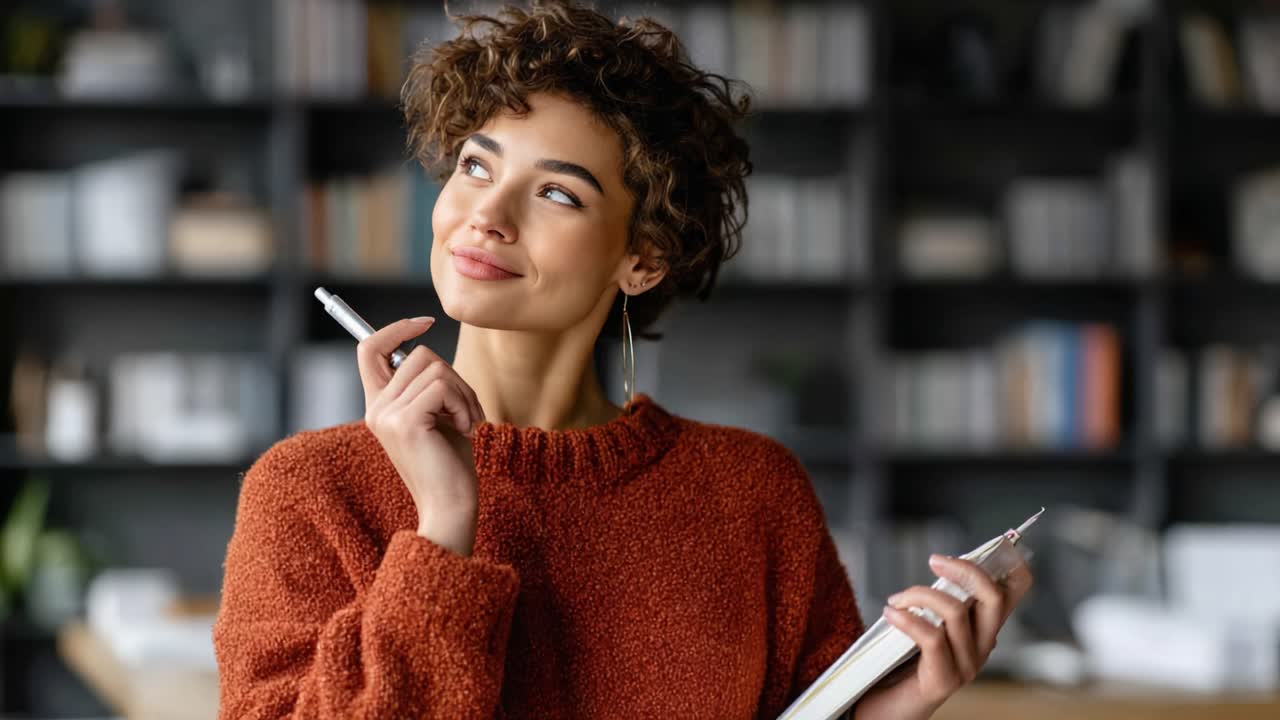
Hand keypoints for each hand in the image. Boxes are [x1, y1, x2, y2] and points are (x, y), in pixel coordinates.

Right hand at [357, 317, 486, 555]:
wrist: (451, 506)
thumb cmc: (450, 464)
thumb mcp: (437, 416)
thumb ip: (428, 386)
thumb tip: (425, 349)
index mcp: (380, 406)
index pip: (368, 349)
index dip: (395, 328)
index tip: (424, 322)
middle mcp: (376, 409)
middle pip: (418, 355)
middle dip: (455, 377)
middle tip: (468, 410)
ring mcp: (387, 415)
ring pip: (434, 368)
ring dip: (464, 392)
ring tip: (468, 422)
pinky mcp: (405, 422)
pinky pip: (441, 386)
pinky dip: (464, 403)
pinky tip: (467, 429)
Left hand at [855, 554, 1033, 719]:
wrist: (886, 707)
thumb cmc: (902, 661)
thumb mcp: (928, 620)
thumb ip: (941, 598)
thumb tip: (941, 564)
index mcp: (984, 627)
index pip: (1015, 592)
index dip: (1011, 564)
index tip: (987, 546)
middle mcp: (984, 646)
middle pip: (994, 597)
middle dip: (965, 570)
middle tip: (934, 561)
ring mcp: (968, 665)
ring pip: (956, 613)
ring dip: (919, 595)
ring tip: (896, 599)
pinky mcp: (945, 680)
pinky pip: (931, 637)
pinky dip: (907, 618)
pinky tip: (890, 613)